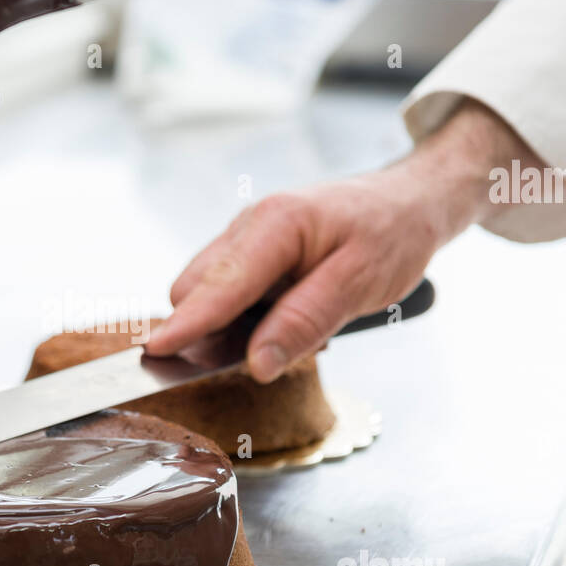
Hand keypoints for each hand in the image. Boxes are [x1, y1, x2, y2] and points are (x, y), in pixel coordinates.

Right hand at [145, 101, 530, 381]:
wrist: (410, 201)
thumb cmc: (392, 233)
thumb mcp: (360, 283)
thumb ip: (304, 322)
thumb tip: (256, 364)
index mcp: (275, 224)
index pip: (219, 285)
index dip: (187, 324)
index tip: (155, 351)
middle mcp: (249, 226)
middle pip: (196, 290)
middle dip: (208, 331)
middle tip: (263, 356)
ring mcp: (245, 237)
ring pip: (208, 292)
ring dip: (231, 325)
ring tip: (297, 324)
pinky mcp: (251, 252)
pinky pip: (229, 291)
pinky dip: (246, 314)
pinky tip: (290, 312)